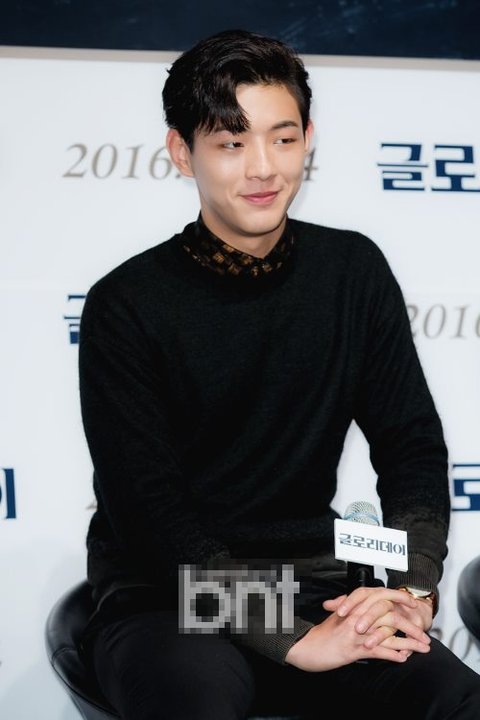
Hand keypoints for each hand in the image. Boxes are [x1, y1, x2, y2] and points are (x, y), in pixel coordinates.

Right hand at [285, 586, 430, 671]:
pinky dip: (392, 655)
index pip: (382, 596)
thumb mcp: (339, 616)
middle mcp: (358, 617)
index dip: (400, 599)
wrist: (308, 645)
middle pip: (391, 617)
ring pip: (389, 635)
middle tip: (425, 636)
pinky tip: (403, 658)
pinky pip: (378, 651)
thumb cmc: (324, 633)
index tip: (414, 605)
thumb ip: (354, 608)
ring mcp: (357, 633)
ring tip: (422, 649)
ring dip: (408, 643)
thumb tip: (369, 607)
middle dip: (411, 627)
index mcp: (355, 606)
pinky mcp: (355, 649)